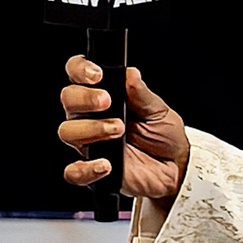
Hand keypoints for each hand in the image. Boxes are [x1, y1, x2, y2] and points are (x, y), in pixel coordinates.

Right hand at [57, 58, 188, 202]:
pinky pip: (74, 172)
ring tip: (117, 130)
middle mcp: (90, 117)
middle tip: (107, 101)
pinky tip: (105, 165)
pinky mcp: (92, 170)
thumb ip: (141, 94)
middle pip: (68, 100)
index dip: (80, 69)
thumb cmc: (163, 134)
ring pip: (67, 131)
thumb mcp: (158, 110)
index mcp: (102, 95)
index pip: (77, 74)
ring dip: (91, 129)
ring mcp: (89, 143)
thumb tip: (130, 74)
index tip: (97, 75)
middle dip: (85, 98)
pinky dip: (84, 169)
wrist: (175, 167)